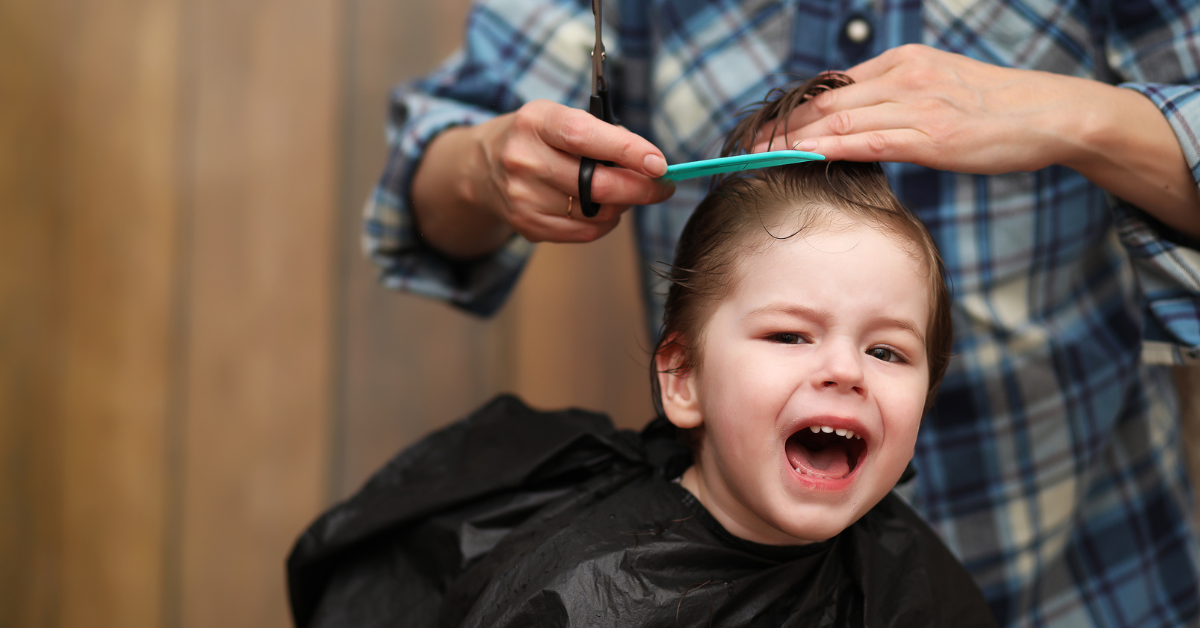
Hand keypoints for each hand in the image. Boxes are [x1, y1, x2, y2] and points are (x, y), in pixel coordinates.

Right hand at [413, 99, 673, 259]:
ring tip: (625, 192)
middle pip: (595, 185)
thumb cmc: (535, 137)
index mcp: (536, 122)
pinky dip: (604, 222)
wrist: (481, 166)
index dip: (626, 151)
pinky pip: (584, 233)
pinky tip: (604, 208)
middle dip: (640, 188)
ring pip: (595, 213)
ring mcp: (523, 197)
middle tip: (663, 186)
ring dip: (622, 205)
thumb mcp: (558, 116)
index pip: (585, 137)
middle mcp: (524, 160)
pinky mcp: (527, 225)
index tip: (659, 163)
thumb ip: (601, 133)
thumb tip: (650, 163)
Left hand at [749, 43, 1199, 237]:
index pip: (830, 90)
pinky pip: (869, 140)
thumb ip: (896, 105)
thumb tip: (856, 128)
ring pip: (839, 121)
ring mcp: (916, 103)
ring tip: (757, 159)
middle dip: (778, 128)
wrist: (1053, 113)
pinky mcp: (932, 133)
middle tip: (741, 149)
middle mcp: (901, 77)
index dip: (790, 113)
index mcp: (900, 65)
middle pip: (824, 103)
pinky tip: (803, 160)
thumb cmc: (996, 112)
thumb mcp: (938, 94)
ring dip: (793, 142)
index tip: (758, 132)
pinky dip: (830, 149)